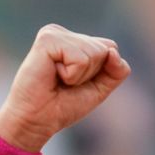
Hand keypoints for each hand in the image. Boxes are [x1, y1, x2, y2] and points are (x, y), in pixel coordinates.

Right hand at [0, 24, 130, 151]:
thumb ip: (117, 70)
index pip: (111, 48)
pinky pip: (81, 58)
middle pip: (105, 50)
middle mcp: (64, 33)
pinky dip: (72, 75)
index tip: (76, 83)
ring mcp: (54, 33)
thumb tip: (113, 52)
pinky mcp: (47, 39)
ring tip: (59, 80)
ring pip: (95, 53)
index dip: (101, 73)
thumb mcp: (100, 88)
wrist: (38, 120)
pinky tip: (53, 75)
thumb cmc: (63, 105)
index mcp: (75, 40)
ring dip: (80, 75)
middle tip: (66, 83)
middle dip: (91, 74)